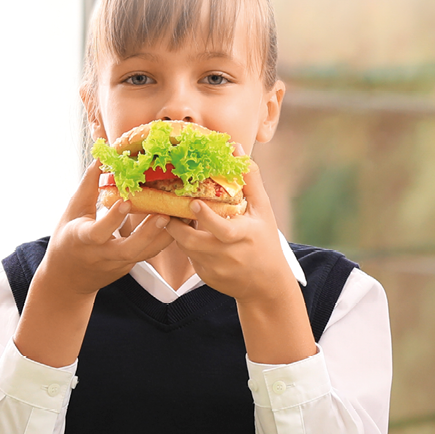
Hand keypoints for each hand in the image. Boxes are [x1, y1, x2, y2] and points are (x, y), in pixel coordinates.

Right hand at [33, 161, 175, 296]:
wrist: (68, 277)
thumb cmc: (68, 238)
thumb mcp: (73, 211)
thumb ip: (88, 187)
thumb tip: (101, 159)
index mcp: (83, 240)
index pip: (99, 232)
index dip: (113, 219)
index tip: (126, 202)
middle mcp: (103, 255)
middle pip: (129, 250)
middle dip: (148, 234)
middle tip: (164, 215)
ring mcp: (118, 264)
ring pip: (144, 254)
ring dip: (164, 236)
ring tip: (180, 216)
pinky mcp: (129, 266)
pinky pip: (149, 253)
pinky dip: (164, 239)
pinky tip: (177, 223)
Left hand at [162, 163, 315, 364]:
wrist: (267, 285)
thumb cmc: (265, 240)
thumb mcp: (263, 210)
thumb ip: (249, 179)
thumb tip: (235, 148)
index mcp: (244, 236)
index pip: (222, 229)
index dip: (206, 217)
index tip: (193, 203)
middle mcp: (228, 255)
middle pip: (193, 242)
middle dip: (176, 226)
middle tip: (167, 209)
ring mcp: (215, 268)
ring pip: (187, 248)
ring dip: (178, 232)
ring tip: (176, 217)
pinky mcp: (206, 276)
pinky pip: (189, 257)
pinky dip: (186, 244)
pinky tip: (188, 233)